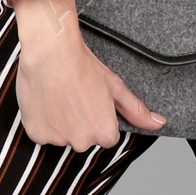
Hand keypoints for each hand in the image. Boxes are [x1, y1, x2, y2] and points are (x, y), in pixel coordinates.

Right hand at [5, 0, 166, 149]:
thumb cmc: (82, 66)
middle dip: (80, 122)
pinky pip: (42, 133)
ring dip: (61, 122)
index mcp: (104, 133)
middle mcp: (82, 142)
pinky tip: (46, 101)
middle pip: (84, 138)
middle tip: (75, 96)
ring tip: (59, 96)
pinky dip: (43, 121)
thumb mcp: (115, 87)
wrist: (51, 52)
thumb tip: (159, 123)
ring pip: (62, 135)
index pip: (106, 136)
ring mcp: (58, 139)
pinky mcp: (36, 134)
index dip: (99, 117)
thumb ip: (137, 110)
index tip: (91, 101)